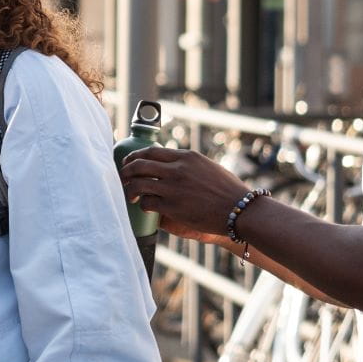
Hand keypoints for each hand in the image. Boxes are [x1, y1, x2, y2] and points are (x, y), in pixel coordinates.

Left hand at [119, 147, 251, 240]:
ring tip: (130, 195)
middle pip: (140, 165)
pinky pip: (147, 202)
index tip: (129, 161)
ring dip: (130, 189)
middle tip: (122, 178)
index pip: (152, 151)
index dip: (135, 156)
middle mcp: (178, 169)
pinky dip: (142, 204)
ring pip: (139, 184)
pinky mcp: (172, 206)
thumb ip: (187, 165)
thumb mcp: (207, 168)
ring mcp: (173, 188)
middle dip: (126, 171)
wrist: (240, 210)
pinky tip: (145, 207)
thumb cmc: (228, 191)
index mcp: (186, 157)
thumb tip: (170, 164)